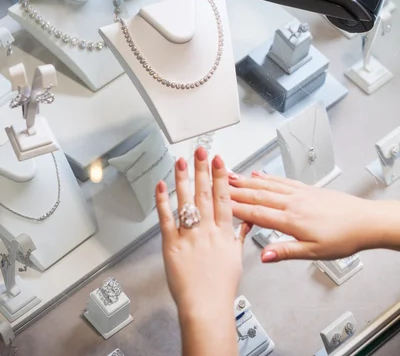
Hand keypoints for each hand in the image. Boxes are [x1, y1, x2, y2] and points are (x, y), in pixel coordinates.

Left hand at [156, 148, 249, 314]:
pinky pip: (166, 218)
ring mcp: (189, 236)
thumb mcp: (236, 258)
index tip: (219, 160)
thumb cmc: (221, 287)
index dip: (220, 176)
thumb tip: (246, 221)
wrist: (206, 307)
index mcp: (224, 232)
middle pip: (205, 193)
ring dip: (183, 178)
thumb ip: (239, 236)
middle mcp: (207, 230)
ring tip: (181, 161)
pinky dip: (162, 201)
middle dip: (202, 169)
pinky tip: (161, 186)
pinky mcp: (172, 244)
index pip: (224, 197)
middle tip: (200, 150)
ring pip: (186, 200)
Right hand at [229, 172, 385, 262]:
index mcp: (291, 219)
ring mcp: (298, 193)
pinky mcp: (306, 189)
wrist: (364, 221)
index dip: (235, 208)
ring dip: (246, 180)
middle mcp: (292, 202)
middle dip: (234, 189)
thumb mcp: (313, 253)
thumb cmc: (342, 238)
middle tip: (215, 182)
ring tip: (229, 175)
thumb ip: (285, 251)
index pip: (256, 213)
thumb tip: (264, 256)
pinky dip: (267, 177)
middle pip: (257, 195)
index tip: (218, 202)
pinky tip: (259, 175)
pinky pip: (281, 181)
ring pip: (266, 185)